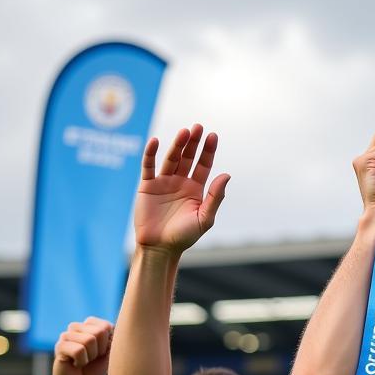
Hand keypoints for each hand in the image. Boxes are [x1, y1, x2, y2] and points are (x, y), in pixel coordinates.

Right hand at [52, 317, 111, 374]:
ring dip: (91, 356)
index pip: (106, 325)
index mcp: (89, 326)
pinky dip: (82, 361)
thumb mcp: (110, 353)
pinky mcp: (59, 346)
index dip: (108, 343)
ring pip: (89, 340)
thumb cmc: (94, 368)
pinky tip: (76, 364)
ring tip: (84, 360)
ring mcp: (66, 335)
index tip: (102, 352)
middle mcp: (76, 327)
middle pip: (99, 332)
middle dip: (101, 350)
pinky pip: (78, 350)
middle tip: (92, 358)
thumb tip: (116, 329)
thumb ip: (115, 340)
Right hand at [135, 125, 229, 252]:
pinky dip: (151, 153)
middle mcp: (180, 183)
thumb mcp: (204, 218)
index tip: (213, 136)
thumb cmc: (184, 236)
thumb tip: (226, 175)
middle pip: (188, 157)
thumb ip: (215, 198)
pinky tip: (156, 142)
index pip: (203, 165)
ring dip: (177, 144)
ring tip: (184, 132)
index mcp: (196, 190)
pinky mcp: (147, 186)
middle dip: (193, 143)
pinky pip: (148, 166)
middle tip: (199, 127)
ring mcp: (163, 182)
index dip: (208, 151)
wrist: (160, 247)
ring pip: (170, 158)